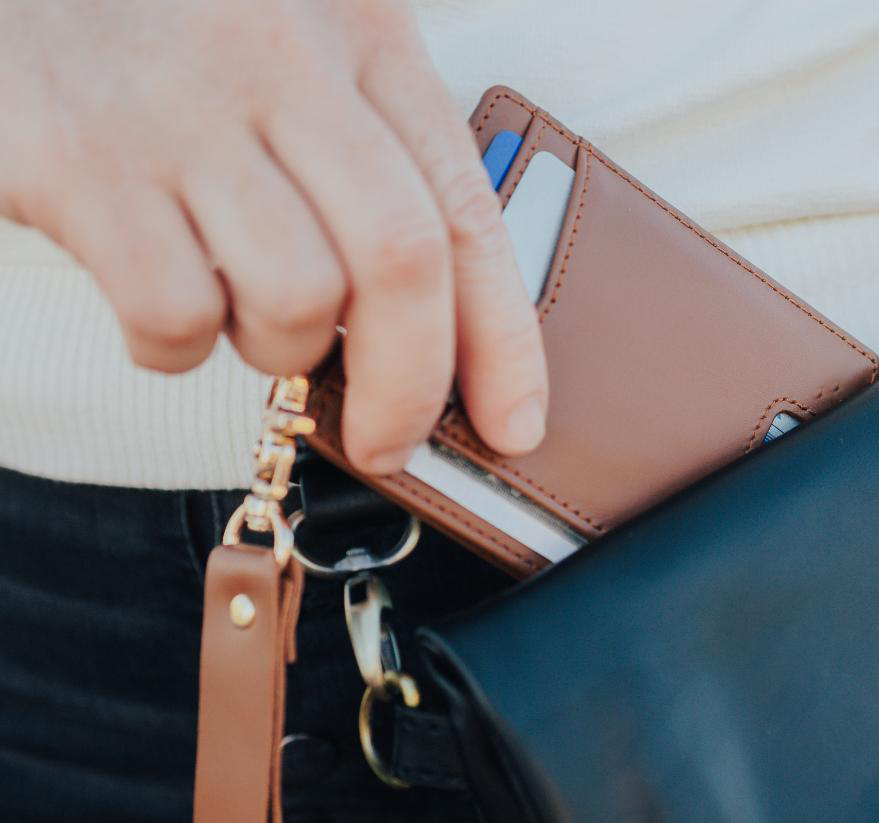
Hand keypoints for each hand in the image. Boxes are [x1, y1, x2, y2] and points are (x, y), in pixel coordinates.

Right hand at [0, 0, 546, 471]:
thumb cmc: (170, 37)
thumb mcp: (301, 59)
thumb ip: (375, 167)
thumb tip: (439, 347)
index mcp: (359, 30)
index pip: (465, 211)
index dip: (504, 341)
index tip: (514, 426)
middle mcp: (281, 55)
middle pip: (402, 264)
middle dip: (410, 386)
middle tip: (389, 443)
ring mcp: (179, 103)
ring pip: (297, 298)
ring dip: (278, 351)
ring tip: (238, 310)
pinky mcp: (82, 156)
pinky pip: (176, 313)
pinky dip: (176, 348)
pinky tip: (156, 300)